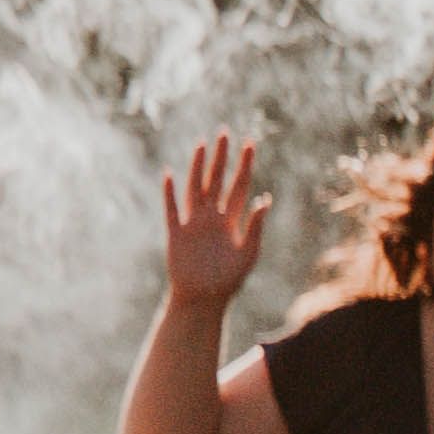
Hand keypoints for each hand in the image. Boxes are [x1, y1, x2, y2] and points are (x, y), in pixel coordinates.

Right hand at [161, 133, 268, 309]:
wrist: (203, 299)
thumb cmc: (229, 280)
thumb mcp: (249, 252)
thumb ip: (255, 226)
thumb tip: (264, 198)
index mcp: (231, 220)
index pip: (239, 186)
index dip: (245, 165)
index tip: (250, 144)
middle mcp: (212, 217)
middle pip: (216, 180)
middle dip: (221, 158)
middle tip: (224, 134)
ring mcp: (193, 223)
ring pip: (195, 188)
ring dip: (197, 167)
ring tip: (201, 145)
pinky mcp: (176, 234)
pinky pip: (172, 210)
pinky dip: (169, 194)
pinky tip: (169, 176)